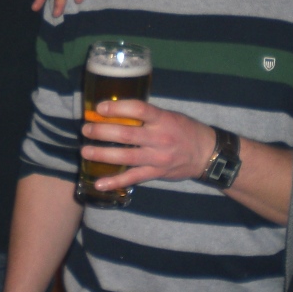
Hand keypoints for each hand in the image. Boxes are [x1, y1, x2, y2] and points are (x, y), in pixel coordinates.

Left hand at [81, 100, 215, 191]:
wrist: (207, 154)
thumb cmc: (184, 130)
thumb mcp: (169, 115)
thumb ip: (147, 115)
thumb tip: (116, 110)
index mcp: (162, 119)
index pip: (138, 109)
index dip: (117, 108)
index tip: (99, 107)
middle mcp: (159, 138)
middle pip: (126, 135)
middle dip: (102, 132)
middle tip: (86, 129)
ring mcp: (157, 158)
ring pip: (126, 157)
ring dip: (103, 155)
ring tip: (85, 151)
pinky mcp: (156, 173)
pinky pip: (133, 178)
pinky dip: (115, 182)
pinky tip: (99, 183)